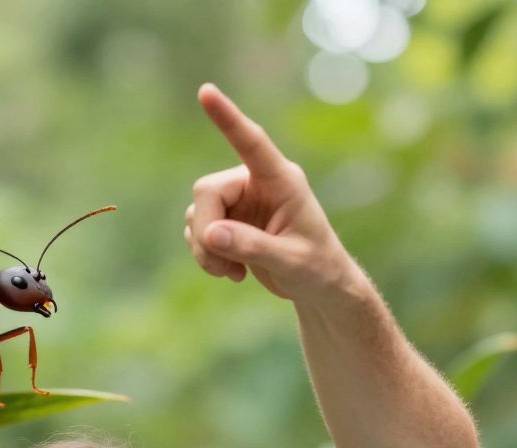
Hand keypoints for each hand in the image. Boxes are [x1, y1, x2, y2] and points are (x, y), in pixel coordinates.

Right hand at [186, 83, 353, 301]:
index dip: (228, 118)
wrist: (319, 287)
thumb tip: (210, 233)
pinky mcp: (229, 219)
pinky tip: (231, 271)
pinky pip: (198, 228)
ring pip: (198, 213)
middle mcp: (257, 182)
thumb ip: (252, 247)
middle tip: (220, 265)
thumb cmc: (317, 269)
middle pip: (207, 191)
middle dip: (206, 230)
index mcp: (282, 180)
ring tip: (231, 272)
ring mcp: (240, 200)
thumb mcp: (290, 261)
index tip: (206, 91)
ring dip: (205, 248)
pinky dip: (206, 253)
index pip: (251, 143)